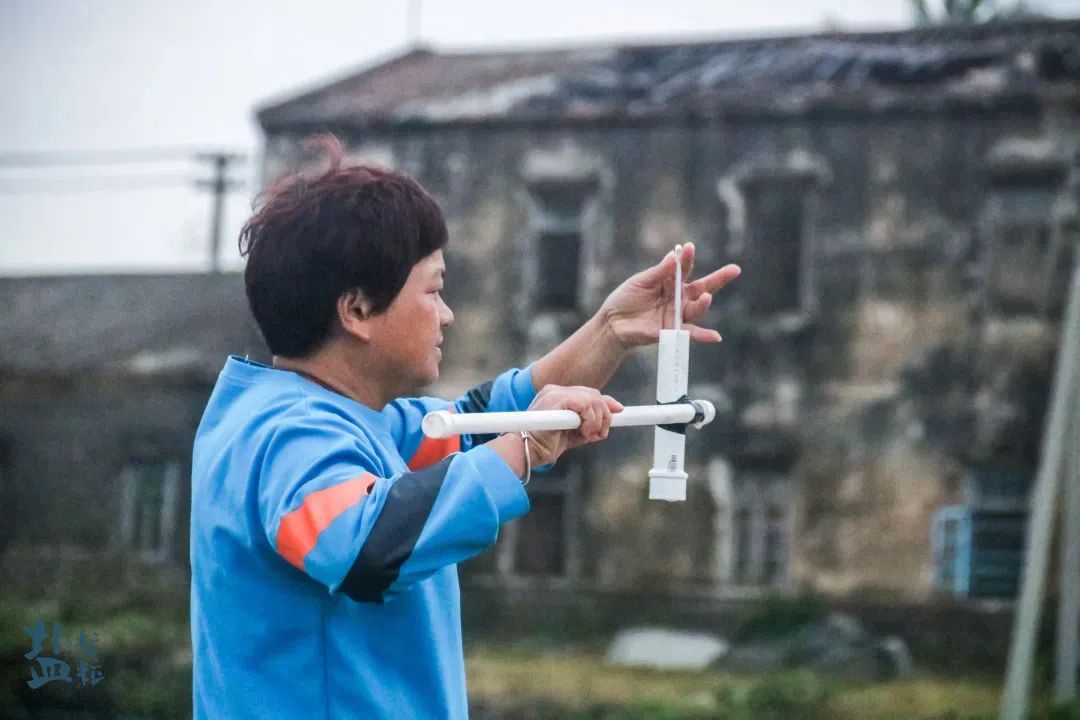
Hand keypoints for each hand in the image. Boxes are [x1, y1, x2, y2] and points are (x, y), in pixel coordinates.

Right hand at [525, 385, 623, 465]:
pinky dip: (589, 420)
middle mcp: (556, 390)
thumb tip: (607, 425)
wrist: (529, 451)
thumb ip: (589, 426)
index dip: (606, 402)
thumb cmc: (546, 445)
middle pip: (594, 395)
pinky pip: (585, 404)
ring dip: (596, 421)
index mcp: (558, 395)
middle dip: (604, 415)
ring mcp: (555, 392)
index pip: (589, 393)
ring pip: (592, 399)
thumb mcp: (574, 434)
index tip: (619, 410)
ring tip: (586, 435)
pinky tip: (583, 431)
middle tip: (600, 433)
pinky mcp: (556, 398)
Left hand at [598, 242, 740, 348]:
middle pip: (702, 288)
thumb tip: (675, 256)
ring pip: (696, 309)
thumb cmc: (626, 298)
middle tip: (734, 270)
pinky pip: (689, 333)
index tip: (689, 247)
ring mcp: (676, 315)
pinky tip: (716, 336)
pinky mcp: (670, 331)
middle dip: (719, 279)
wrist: (612, 321)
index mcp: (671, 282)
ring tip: (706, 297)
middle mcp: (678, 298)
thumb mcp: (641, 281)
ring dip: (703, 304)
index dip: (689, 258)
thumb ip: (659, 272)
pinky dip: (703, 336)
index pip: (686, 269)